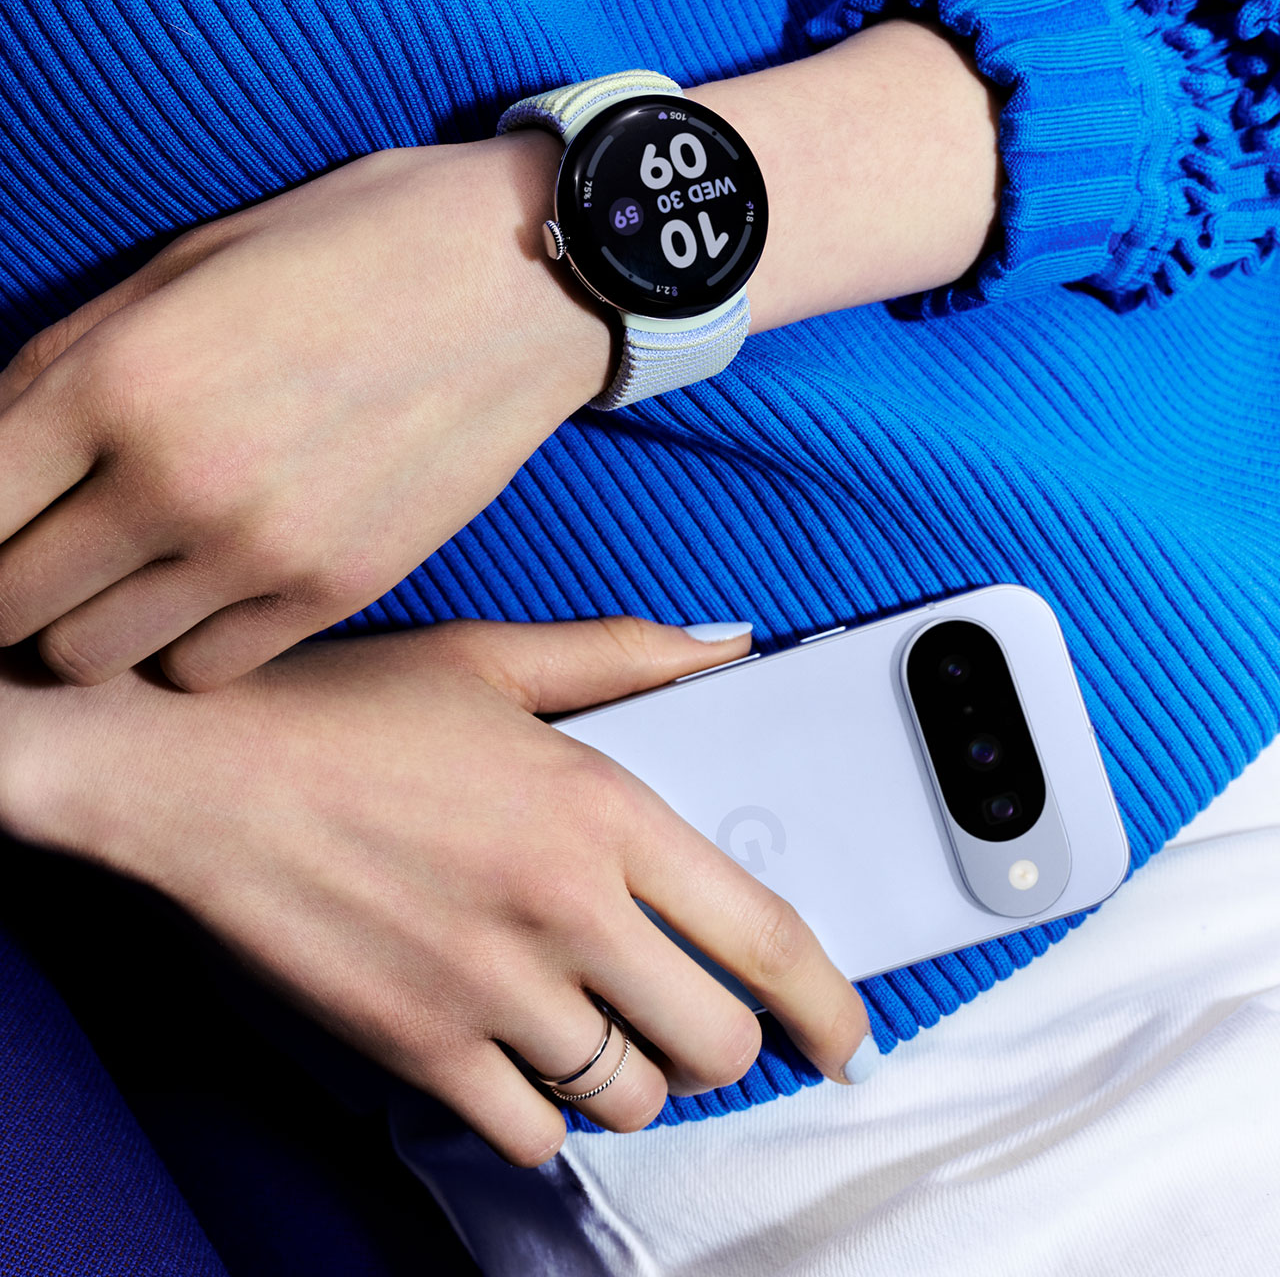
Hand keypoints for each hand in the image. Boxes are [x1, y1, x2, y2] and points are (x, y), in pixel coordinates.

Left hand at [0, 136, 612, 689]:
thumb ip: (63, 367)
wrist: (522, 276)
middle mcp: (178, 481)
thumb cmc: (346, 245)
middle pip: (14, 609)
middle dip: (9, 585)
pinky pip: (206, 669)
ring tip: (125, 570)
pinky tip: (210, 583)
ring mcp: (263, 549)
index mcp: (117, 377)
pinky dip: (185, 641)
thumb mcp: (180, 268)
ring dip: (90, 622)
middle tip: (43, 548)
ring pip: (98, 656)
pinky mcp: (339, 590)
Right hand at [0, 616, 872, 1166]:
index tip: (845, 1037)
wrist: (190, 767)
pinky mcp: (413, 1046)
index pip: (763, 933)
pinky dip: (541, 1110)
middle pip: (711, 1040)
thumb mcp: (494, 656)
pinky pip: (526, 1130)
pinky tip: (520, 1056)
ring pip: (626, 1097)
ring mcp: (486, 989)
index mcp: (599, 808)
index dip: (829, 1003)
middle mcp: (560, 909)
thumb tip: (732, 646)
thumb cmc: (338, 706)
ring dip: (633, 1075)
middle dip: (722, 1040)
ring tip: (602, 1027)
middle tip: (692, 1011)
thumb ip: (628, 654)